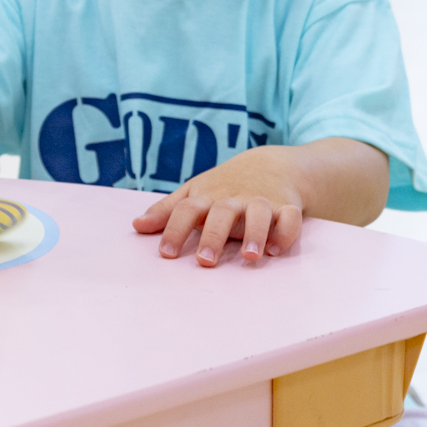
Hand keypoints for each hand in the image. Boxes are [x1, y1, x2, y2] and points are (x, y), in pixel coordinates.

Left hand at [132, 145, 308, 265]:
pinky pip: (290, 218)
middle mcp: (232, 198)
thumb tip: (136, 225)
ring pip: (259, 213)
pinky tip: (277, 250)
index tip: (166, 254)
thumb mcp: (194, 192)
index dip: (174, 230)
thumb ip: (167, 210)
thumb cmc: (223, 185)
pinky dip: (286, 232)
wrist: (270, 164)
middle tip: (205, 261)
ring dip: (255, 234)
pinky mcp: (286, 206)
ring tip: (250, 257)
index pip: (186, 210)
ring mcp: (260, 201)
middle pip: (221, 213)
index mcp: (207, 196)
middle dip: (213, 236)